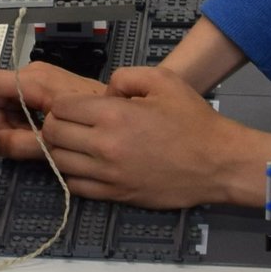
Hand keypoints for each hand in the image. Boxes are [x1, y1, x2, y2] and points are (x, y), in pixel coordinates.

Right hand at [0, 59, 107, 148]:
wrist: (126, 116)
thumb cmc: (97, 119)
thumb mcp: (54, 137)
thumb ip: (20, 142)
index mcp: (30, 80)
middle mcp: (30, 76)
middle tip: (21, 142)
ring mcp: (36, 83)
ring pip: (2, 105)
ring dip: (10, 127)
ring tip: (36, 141)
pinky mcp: (42, 91)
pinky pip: (17, 107)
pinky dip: (21, 124)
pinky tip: (39, 136)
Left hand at [42, 66, 270, 208]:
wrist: (218, 163)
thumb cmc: (193, 121)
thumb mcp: (162, 79)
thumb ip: (124, 77)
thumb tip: (104, 93)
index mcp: (113, 115)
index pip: (60, 108)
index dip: (62, 103)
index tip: (73, 104)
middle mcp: (104, 146)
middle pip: (53, 134)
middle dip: (55, 124)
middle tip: (72, 121)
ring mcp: (108, 174)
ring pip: (59, 161)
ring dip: (61, 149)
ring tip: (76, 141)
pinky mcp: (116, 195)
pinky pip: (76, 186)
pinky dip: (73, 173)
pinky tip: (86, 163)